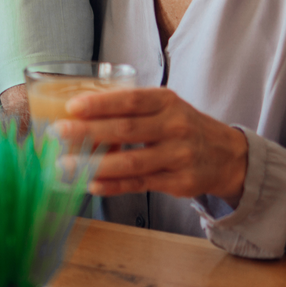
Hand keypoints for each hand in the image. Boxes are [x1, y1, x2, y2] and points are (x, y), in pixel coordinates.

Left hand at [56, 88, 248, 206]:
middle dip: (89, 132)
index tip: (72, 106)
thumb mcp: (164, 106)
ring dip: (94, 164)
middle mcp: (175, 127)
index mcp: (166, 101)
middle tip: (58, 132)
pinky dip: (113, 185)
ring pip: (131, 163)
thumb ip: (131, 108)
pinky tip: (90, 184)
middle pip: (126, 130)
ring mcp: (178, 157)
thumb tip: (81, 111)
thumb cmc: (182, 124)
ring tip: (66, 164)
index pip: (130, 100)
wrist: (227, 155)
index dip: (100, 103)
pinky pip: (140, 184)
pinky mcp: (179, 183)